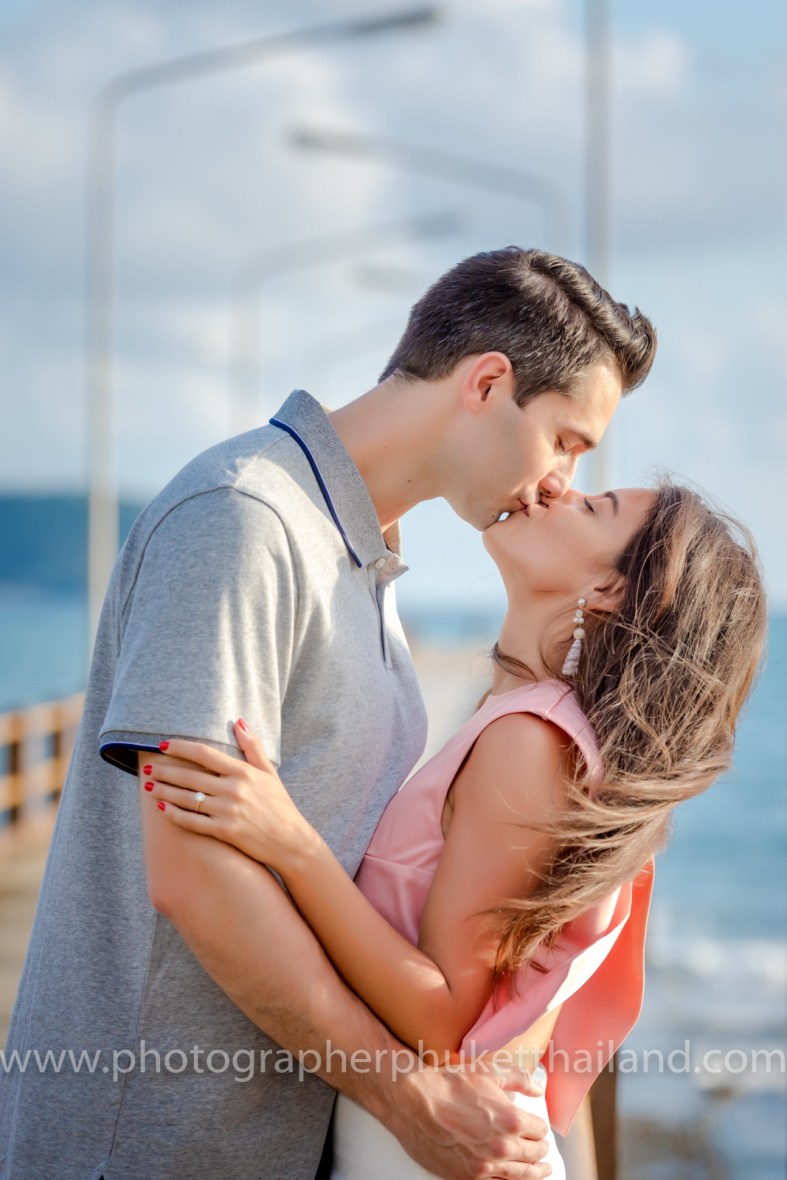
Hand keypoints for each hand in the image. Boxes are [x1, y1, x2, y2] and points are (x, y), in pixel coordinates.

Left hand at [146, 720, 311, 870]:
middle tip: (148, 768)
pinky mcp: (224, 831)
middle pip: (190, 776)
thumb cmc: (279, 805)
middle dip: (165, 771)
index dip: (180, 748)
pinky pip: (192, 821)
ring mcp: (228, 811)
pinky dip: (174, 814)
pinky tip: (163, 808)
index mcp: (243, 772)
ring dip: (165, 791)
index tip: (163, 746)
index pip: (204, 754)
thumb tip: (239, 721)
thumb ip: (253, 747)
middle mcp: (234, 789)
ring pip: (187, 798)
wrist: (290, 841)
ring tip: (149, 787)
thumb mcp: (270, 772)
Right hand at [387, 1062, 552, 1178]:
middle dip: (540, 1151)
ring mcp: (485, 1166)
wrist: (414, 1101)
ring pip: (520, 1176)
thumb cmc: (448, 1085)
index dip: (540, 1129)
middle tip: (543, 1150)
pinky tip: (512, 1178)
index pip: (539, 1131)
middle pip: (533, 1155)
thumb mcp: (487, 1073)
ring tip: (540, 1170)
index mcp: (511, 1120)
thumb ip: (518, 1079)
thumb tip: (537, 1088)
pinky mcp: (467, 1177)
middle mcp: (502, 1147)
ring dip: (533, 1172)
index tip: (539, 1129)